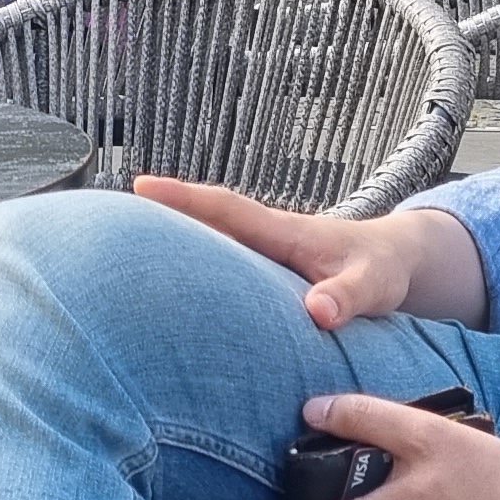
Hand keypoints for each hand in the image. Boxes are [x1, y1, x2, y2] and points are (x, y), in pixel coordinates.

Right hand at [133, 176, 485, 331]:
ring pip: (210, 239)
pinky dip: (194, 260)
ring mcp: (263, 251)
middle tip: (103, 215)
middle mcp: (267, 235)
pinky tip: (168, 280)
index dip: (183, 198)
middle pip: (204, 219)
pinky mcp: (264, 270)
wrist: (397, 263)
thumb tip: (316, 312)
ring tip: (119, 248)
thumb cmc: (384, 270)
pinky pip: (221, 259)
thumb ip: (348, 297)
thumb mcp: (374, 285)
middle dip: (159, 213)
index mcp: (283, 232)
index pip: (226, 209)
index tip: (140, 186)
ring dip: (172, 237)